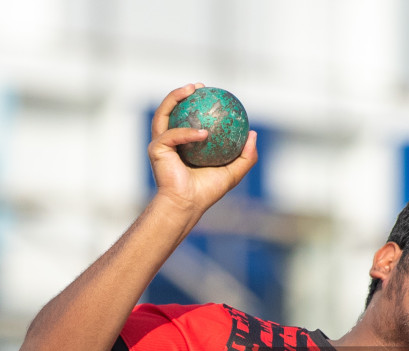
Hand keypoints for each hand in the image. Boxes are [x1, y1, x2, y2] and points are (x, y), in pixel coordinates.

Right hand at [147, 83, 257, 214]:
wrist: (187, 205)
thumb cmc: (206, 192)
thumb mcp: (232, 172)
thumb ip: (245, 156)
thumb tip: (252, 133)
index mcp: (182, 143)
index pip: (185, 117)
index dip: (195, 102)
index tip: (210, 93)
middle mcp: (168, 141)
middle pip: (169, 109)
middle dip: (180, 93)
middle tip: (199, 86)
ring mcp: (160, 143)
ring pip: (163, 113)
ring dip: (175, 98)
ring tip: (191, 89)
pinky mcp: (156, 149)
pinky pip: (173, 135)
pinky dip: (187, 134)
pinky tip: (203, 133)